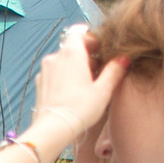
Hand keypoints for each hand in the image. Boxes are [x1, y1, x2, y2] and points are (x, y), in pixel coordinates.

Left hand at [29, 23, 126, 150]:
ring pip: (62, 61)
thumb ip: (114, 71)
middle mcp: (55, 57)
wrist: (53, 129)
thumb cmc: (80, 108)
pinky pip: (54, 73)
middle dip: (86, 56)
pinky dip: (64, 76)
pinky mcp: (39, 83)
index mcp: (71, 53)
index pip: (80, 33)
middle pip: (72, 48)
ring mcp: (44, 70)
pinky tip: (73, 92)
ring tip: (87, 84)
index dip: (92, 40)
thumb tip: (123, 58)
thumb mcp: (103, 90)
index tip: (102, 51)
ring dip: (74, 67)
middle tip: (99, 71)